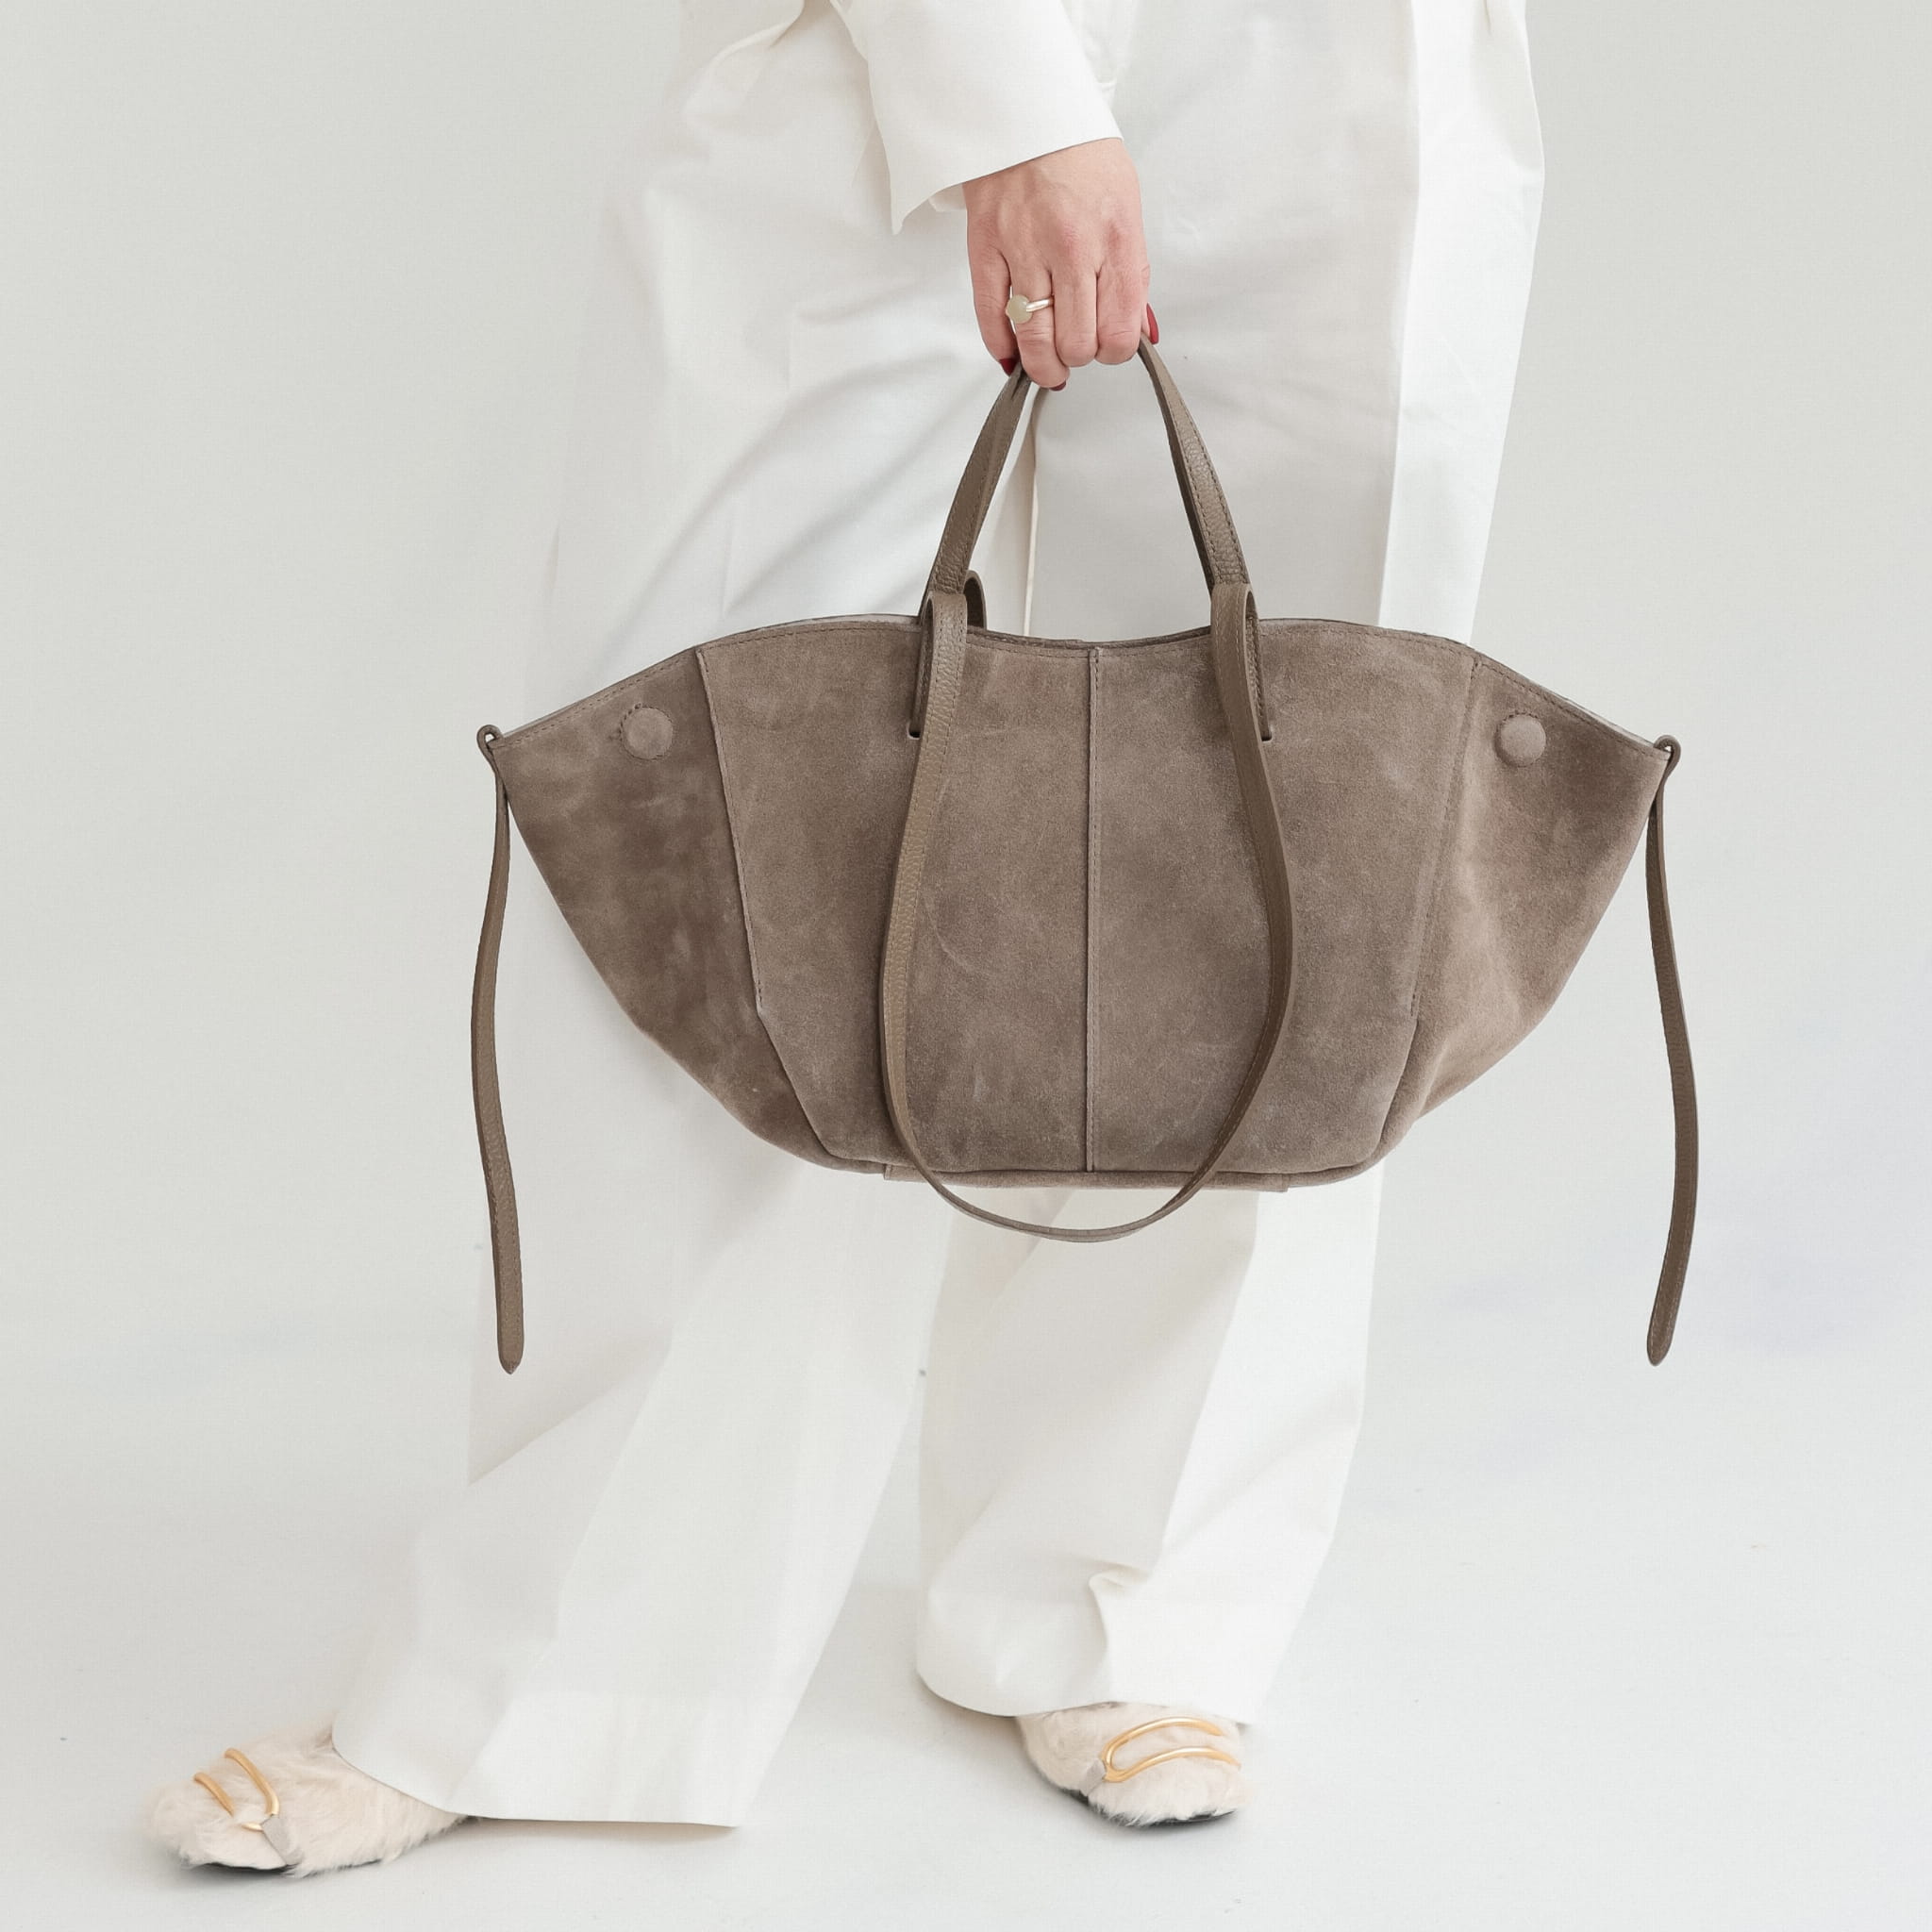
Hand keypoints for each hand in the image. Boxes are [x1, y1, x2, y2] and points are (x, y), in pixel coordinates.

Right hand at [963, 137, 1153, 389]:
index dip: (1116, 351)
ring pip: (1036, 341)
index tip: (1110, 343)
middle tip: (1078, 343)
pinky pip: (991, 318)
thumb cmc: (1081, 155)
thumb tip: (1138, 329)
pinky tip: (1013, 352)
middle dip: (1080, 355)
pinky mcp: (986, 248)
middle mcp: (1072, 248)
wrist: (1029, 110)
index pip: (1121, 333)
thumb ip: (1131, 274)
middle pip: (1077, 345)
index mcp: (1116, 239)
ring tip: (1047, 364)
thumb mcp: (1127, 208)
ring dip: (1044, 364)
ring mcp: (1025, 250)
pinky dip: (1003, 346)